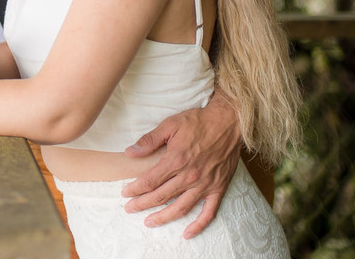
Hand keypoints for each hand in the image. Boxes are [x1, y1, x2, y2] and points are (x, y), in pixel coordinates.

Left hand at [120, 97, 241, 237]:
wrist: (228, 122)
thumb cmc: (198, 121)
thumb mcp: (170, 124)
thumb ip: (149, 140)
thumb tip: (130, 152)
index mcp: (176, 160)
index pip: (150, 181)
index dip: (135, 189)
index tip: (125, 194)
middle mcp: (190, 176)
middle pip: (161, 196)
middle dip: (142, 204)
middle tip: (129, 209)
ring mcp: (205, 184)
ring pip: (181, 208)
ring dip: (163, 217)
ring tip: (149, 222)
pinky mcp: (218, 188)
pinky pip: (209, 212)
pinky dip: (198, 225)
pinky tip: (187, 233)